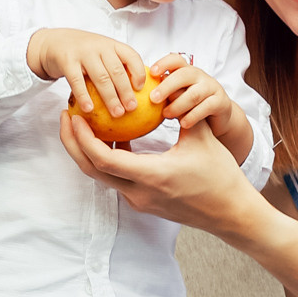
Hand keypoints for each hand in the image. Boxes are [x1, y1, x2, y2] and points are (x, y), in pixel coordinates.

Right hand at [26, 27, 147, 117]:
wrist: (54, 42)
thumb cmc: (83, 53)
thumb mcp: (101, 52)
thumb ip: (116, 65)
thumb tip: (137, 92)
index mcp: (111, 45)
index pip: (131, 56)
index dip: (139, 72)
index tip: (141, 89)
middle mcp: (99, 46)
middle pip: (117, 71)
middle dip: (126, 91)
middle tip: (132, 108)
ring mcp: (83, 53)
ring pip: (101, 77)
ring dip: (110, 98)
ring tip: (117, 113)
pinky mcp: (67, 60)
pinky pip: (77, 81)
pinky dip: (84, 96)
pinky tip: (89, 109)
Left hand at [59, 102, 260, 235]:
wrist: (231, 213)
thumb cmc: (221, 176)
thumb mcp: (200, 138)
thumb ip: (181, 109)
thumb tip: (166, 83)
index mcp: (151, 176)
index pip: (103, 159)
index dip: (83, 138)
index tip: (74, 116)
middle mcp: (139, 193)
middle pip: (92, 170)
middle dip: (73, 144)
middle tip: (67, 117)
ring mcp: (139, 201)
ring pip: (103, 176)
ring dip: (90, 151)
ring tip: (84, 124)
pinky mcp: (143, 202)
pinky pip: (117, 179)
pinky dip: (109, 159)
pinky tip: (115, 137)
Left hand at [150, 55, 237, 144]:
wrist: (217, 116)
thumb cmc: (190, 105)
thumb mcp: (177, 95)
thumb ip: (162, 92)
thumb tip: (134, 95)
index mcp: (187, 70)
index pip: (176, 60)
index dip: (164, 63)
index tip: (151, 73)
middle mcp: (200, 76)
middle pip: (184, 75)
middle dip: (167, 86)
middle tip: (153, 99)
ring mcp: (212, 87)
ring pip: (194, 94)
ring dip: (178, 105)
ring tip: (166, 115)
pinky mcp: (220, 101)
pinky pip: (206, 107)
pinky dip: (193, 116)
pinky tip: (183, 124)